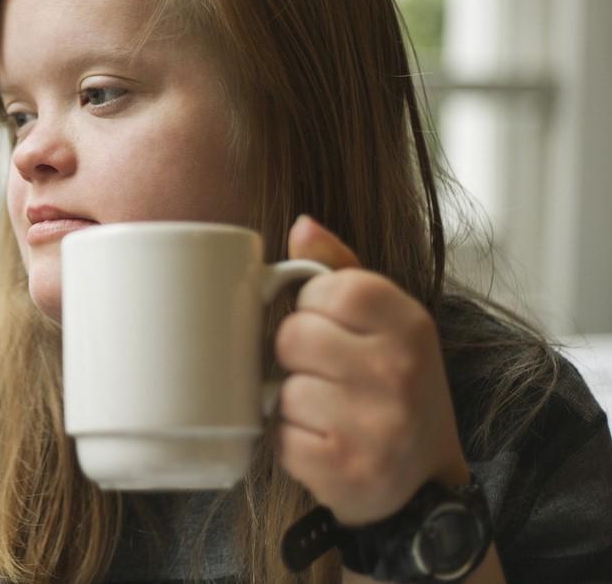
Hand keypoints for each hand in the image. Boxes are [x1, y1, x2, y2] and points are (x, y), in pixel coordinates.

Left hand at [274, 215, 469, 525]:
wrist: (424, 481)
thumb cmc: (393, 386)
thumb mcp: (385, 321)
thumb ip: (341, 267)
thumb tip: (301, 225)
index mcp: (410, 323)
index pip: (322, 287)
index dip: (313, 307)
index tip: (334, 327)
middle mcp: (399, 371)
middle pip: (293, 336)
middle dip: (299, 356)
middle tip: (330, 374)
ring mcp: (376, 424)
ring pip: (284, 389)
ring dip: (295, 402)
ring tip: (332, 411)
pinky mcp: (347, 470)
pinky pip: (282, 438)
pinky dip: (294, 443)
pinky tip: (326, 443)